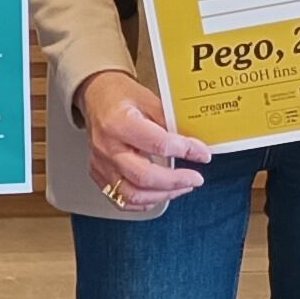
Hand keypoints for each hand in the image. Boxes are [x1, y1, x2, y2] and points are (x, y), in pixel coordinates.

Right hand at [79, 71, 209, 210]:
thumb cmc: (121, 97)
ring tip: (182, 187)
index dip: (185, 151)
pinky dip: (145, 201)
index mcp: (119, 123)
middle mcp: (108, 147)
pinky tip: (160, 193)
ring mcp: (101, 164)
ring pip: (133, 195)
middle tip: (195, 179)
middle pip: (144, 176)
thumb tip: (194, 144)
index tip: (202, 153)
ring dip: (163, 195)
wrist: (97, 98)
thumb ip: (170, 123)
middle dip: (176, 181)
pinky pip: (122, 200)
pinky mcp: (100, 175)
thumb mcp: (149, 100)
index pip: (158, 144)